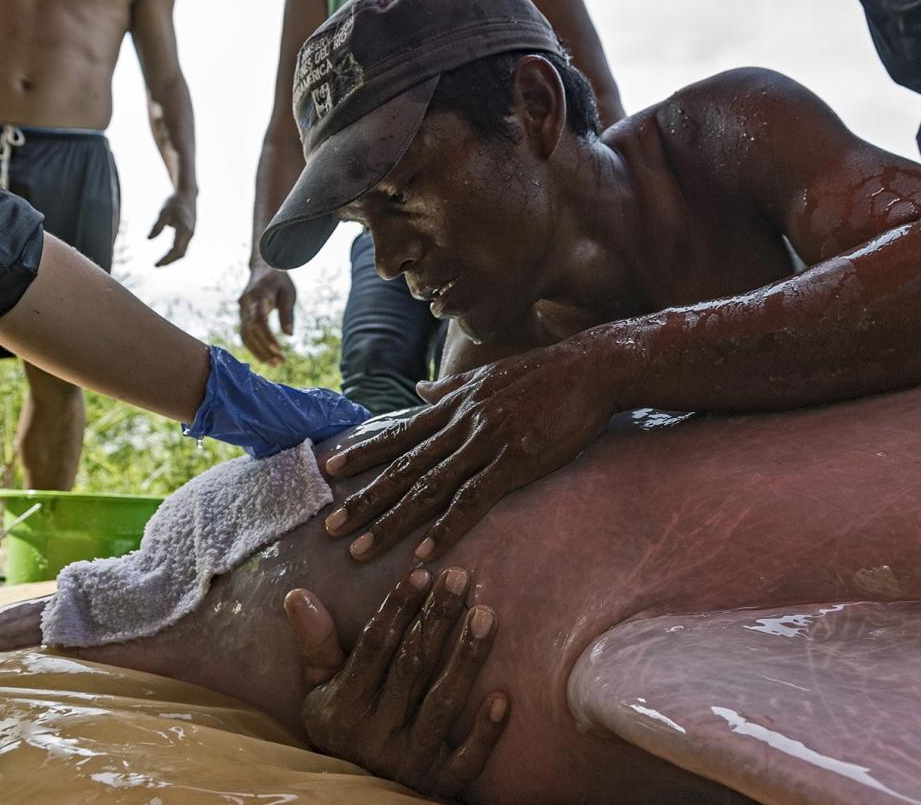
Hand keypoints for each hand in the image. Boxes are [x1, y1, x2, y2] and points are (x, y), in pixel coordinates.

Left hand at [149, 191, 195, 266]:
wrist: (187, 195)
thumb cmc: (174, 202)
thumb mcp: (163, 212)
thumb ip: (157, 226)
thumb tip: (148, 239)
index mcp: (185, 230)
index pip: (176, 250)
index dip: (166, 259)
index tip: (156, 264)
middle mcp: (190, 234)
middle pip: (181, 254)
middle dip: (169, 261)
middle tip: (156, 265)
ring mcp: (191, 234)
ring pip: (183, 251)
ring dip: (172, 258)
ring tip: (160, 262)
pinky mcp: (189, 232)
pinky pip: (183, 246)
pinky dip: (175, 252)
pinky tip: (167, 253)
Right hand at [239, 263, 297, 365]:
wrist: (263, 268)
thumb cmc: (279, 280)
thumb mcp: (288, 293)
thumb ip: (287, 313)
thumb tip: (289, 335)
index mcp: (258, 296)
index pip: (259, 320)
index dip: (267, 337)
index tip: (278, 350)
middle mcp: (246, 304)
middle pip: (251, 331)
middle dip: (264, 349)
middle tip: (280, 362)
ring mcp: (242, 311)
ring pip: (245, 335)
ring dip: (258, 352)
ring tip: (275, 364)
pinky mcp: (242, 316)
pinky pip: (245, 334)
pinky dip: (254, 347)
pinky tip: (265, 357)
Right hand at [284, 567, 507, 798]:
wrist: (353, 800)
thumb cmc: (343, 727)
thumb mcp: (320, 690)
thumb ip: (317, 644)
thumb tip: (297, 594)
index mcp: (344, 708)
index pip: (374, 649)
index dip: (396, 609)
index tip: (419, 573)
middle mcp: (376, 735)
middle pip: (412, 667)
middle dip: (437, 619)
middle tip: (460, 576)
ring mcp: (410, 762)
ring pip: (442, 705)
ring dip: (466, 659)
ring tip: (486, 614)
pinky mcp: (440, 785)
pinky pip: (467, 759)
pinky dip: (486, 731)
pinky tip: (503, 696)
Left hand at [322, 341, 620, 560]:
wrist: (591, 368)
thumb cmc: (546, 373)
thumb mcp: (489, 376)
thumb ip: (451, 389)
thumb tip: (418, 391)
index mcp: (456, 406)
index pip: (400, 434)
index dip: (364, 455)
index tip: (329, 472)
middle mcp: (462, 425)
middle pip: (404, 468)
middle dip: (364, 500)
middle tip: (329, 528)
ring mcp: (486, 443)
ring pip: (427, 488)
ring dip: (390, 522)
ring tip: (359, 550)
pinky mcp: (515, 462)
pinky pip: (472, 500)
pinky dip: (445, 527)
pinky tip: (422, 551)